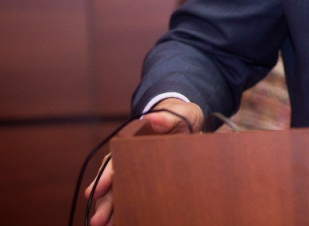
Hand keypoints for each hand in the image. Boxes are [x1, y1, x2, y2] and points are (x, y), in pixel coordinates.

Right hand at [85, 99, 203, 225]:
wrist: (191, 126)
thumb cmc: (181, 118)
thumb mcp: (178, 114)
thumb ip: (166, 117)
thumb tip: (152, 116)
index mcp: (130, 143)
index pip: (114, 161)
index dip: (104, 177)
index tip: (96, 191)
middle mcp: (130, 160)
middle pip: (114, 183)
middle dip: (105, 202)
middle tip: (98, 221)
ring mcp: (139, 173)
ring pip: (121, 194)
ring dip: (112, 212)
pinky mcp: (150, 183)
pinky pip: (137, 198)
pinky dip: (129, 211)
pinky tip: (123, 223)